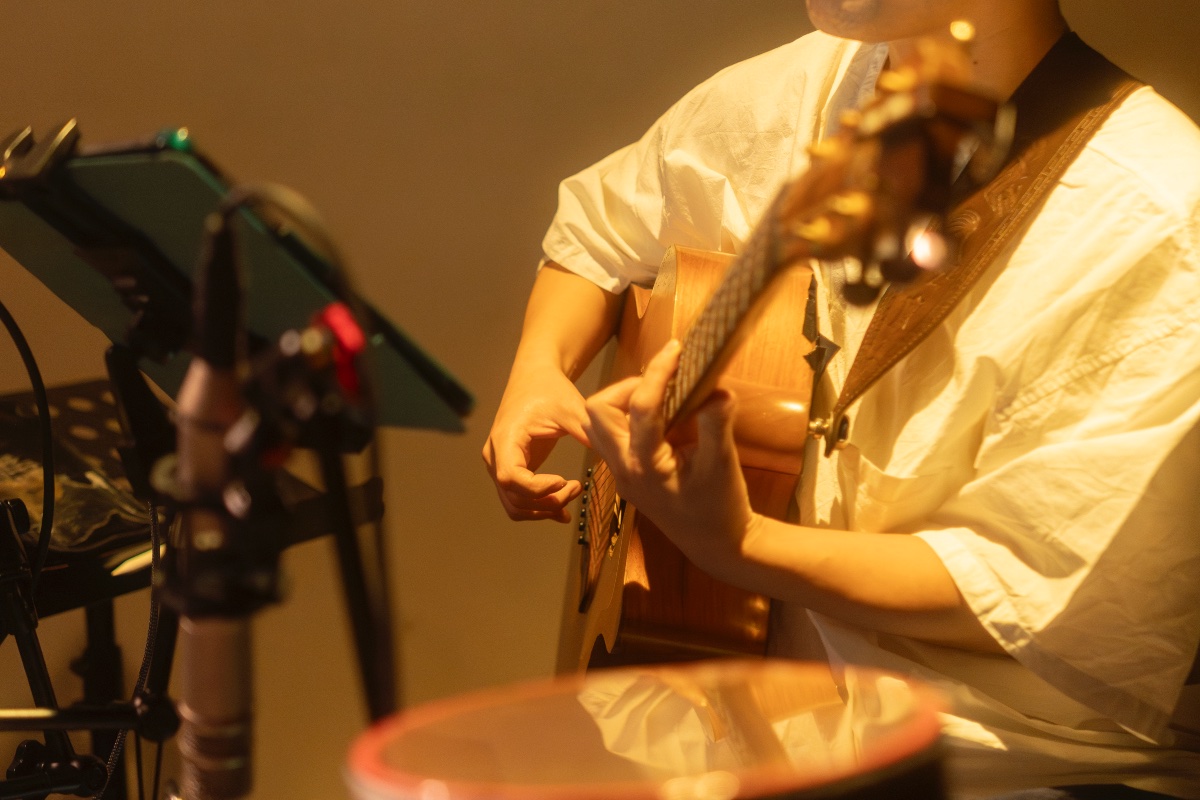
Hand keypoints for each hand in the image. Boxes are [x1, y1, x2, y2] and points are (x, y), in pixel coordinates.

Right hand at [483, 363, 587, 521]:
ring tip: (572, 494)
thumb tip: (611, 456)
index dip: (537, 489)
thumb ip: (586, 431)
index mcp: (505, 437)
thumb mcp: (570, 407)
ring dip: (544, 509)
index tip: (564, 481)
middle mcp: (495, 455)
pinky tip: (563, 510)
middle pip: (514, 497)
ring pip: (515, 505)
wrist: (534, 379)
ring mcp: (499, 465)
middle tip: (577, 488)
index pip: (511, 477)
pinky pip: (519, 500)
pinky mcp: (511, 470)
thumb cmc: (549, 390)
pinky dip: (539, 509)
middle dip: (547, 501)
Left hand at [583, 340, 757, 571]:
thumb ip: (716, 423)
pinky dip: (627, 417)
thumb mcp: (722, 464)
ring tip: (659, 395)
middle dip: (626, 386)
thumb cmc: (721, 507)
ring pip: (597, 424)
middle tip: (663, 381)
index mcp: (645, 465)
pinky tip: (659, 416)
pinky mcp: (627, 474)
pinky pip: (610, 436)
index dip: (658, 372)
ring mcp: (621, 472)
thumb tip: (717, 388)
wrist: (716, 544)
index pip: (641, 407)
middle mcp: (623, 468)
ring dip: (622, 401)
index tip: (676, 349)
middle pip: (597, 411)